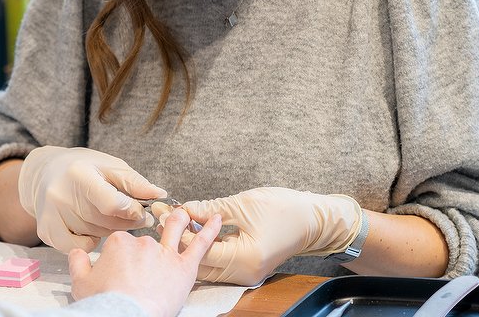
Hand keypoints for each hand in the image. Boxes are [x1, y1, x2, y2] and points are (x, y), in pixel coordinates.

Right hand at [17, 146, 165, 251]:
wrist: (45, 172)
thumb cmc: (84, 167)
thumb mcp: (110, 165)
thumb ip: (135, 182)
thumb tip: (160, 195)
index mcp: (79, 174)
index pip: (112, 204)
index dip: (133, 212)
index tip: (142, 212)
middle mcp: (61, 196)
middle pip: (106, 222)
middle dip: (127, 222)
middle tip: (135, 216)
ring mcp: (52, 216)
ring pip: (97, 235)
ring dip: (110, 229)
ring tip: (108, 215)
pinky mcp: (46, 231)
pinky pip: (80, 247)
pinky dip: (91, 241)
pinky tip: (91, 227)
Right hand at [69, 209, 221, 316]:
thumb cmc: (104, 303)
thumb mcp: (81, 282)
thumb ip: (78, 262)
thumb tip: (77, 251)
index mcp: (118, 243)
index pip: (122, 239)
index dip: (122, 252)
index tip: (121, 265)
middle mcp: (143, 242)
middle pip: (146, 238)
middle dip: (147, 244)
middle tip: (146, 258)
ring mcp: (165, 253)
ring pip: (174, 230)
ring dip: (179, 220)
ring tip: (183, 215)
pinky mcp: (183, 267)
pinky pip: (200, 245)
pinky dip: (210, 231)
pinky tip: (218, 220)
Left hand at [180, 187, 362, 285]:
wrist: (314, 220)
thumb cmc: (285, 210)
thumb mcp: (242, 204)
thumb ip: (211, 210)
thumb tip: (185, 209)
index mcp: (245, 259)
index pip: (201, 251)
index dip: (181, 233)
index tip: (165, 215)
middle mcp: (245, 273)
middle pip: (202, 263)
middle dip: (182, 240)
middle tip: (164, 218)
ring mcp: (247, 273)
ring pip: (209, 265)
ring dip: (193, 245)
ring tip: (176, 222)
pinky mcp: (247, 267)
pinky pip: (220, 262)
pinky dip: (207, 247)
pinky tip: (196, 230)